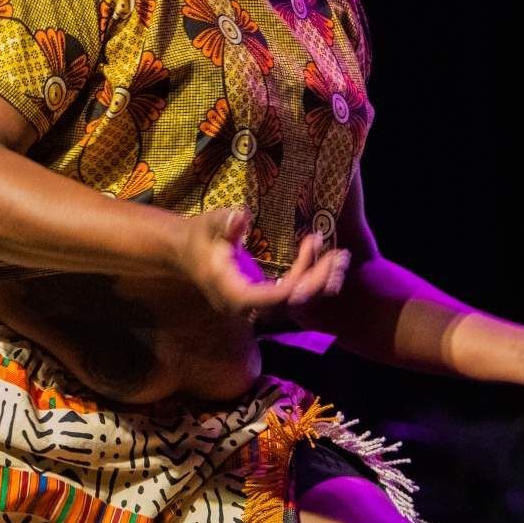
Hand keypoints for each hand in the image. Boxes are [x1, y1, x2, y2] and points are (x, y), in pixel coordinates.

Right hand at [175, 209, 347, 317]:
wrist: (184, 250)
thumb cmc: (197, 237)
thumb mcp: (208, 225)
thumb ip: (225, 223)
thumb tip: (242, 215)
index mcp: (233, 294)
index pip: (270, 299)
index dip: (295, 286)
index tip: (315, 262)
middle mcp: (247, 306)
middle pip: (290, 303)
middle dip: (317, 281)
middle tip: (338, 255)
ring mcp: (256, 304)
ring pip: (296, 301)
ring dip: (320, 280)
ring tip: (339, 256)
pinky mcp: (263, 296)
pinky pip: (292, 293)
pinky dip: (310, 276)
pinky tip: (320, 253)